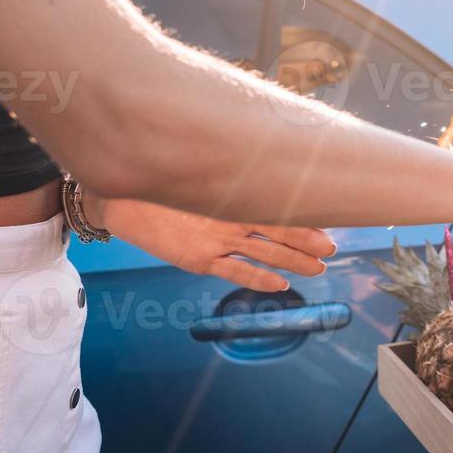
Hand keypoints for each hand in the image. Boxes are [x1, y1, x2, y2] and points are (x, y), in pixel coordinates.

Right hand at [82, 193, 337, 291]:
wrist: (118, 199)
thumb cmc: (161, 181)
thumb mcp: (198, 173)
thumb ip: (227, 175)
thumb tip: (260, 167)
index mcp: (231, 192)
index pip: (278, 204)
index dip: (305, 215)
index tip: (330, 219)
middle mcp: (229, 216)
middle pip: (280, 230)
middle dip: (309, 241)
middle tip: (333, 250)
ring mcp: (215, 240)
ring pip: (265, 253)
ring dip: (294, 262)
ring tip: (319, 269)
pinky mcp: (199, 260)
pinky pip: (236, 271)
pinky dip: (260, 279)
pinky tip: (281, 285)